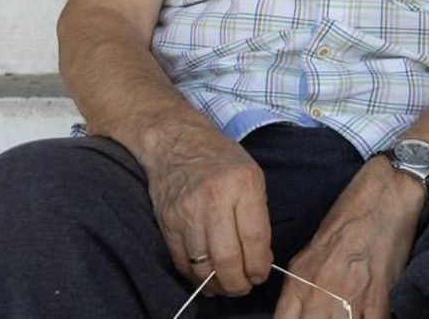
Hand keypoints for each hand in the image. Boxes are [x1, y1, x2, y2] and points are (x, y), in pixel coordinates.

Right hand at [142, 125, 272, 295]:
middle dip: (239, 283)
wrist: (176, 142)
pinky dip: (195, 277)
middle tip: (245, 287)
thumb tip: (261, 258)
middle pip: (227, 258)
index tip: (261, 275)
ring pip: (203, 265)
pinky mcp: (167, 223)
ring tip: (228, 286)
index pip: (254, 238)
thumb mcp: (252, 176)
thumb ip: (258, 216)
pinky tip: (207, 280)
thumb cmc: (221, 159)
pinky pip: (182, 261)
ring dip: (218, 284)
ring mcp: (187, 212)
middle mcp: (214, 198)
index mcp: (243, 184)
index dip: (259, 265)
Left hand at [274, 156, 425, 318]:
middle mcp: (319, 292)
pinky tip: (370, 314)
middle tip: (330, 315)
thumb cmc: (352, 216)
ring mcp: (348, 297)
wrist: (384, 195)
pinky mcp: (377, 297)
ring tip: (350, 315)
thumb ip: (303, 282)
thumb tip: (299, 308)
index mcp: (300, 279)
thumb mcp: (313, 248)